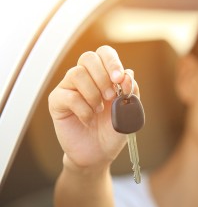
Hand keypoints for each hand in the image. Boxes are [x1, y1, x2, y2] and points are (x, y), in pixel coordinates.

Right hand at [48, 45, 138, 170]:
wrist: (100, 152)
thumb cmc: (113, 130)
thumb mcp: (130, 110)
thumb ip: (131, 91)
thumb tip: (128, 73)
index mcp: (105, 75)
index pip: (104, 53)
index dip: (112, 62)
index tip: (119, 79)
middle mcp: (86, 78)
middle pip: (88, 57)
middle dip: (103, 77)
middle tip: (111, 97)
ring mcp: (70, 88)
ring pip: (77, 74)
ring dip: (93, 93)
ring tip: (98, 110)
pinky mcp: (58, 101)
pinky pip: (69, 96)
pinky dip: (84, 109)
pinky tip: (88, 119)